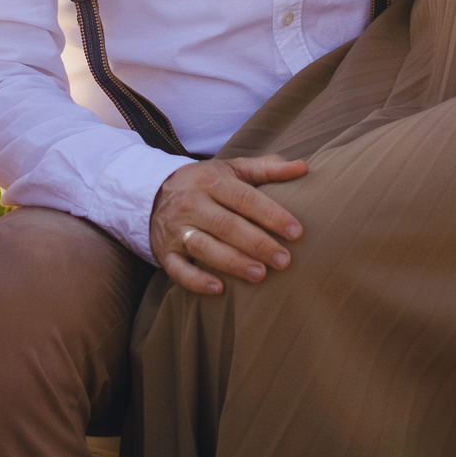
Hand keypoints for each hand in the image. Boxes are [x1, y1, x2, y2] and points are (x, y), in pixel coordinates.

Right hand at [150, 155, 309, 295]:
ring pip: (204, 247)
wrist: (151, 192)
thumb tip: (304, 167)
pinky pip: (178, 269)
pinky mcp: (165, 252)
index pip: (244, 198)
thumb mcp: (232, 169)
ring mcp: (176, 229)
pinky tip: (219, 289)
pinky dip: (196, 280)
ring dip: (233, 262)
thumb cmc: (205, 183)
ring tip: (260, 275)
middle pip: (226, 225)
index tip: (297, 232)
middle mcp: (191, 204)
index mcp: (211, 181)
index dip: (271, 215)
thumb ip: (268, 168)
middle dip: (257, 244)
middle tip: (284, 261)